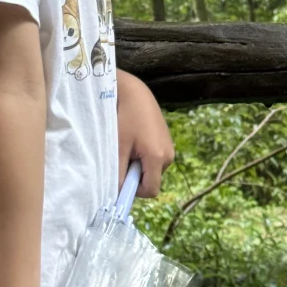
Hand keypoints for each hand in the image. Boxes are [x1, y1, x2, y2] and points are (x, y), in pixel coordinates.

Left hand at [116, 70, 174, 196]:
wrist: (136, 93)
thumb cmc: (125, 118)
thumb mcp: (118, 148)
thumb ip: (118, 173)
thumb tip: (117, 194)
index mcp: (158, 157)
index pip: (150, 190)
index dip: (134, 190)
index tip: (122, 178)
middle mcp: (169, 155)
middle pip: (152, 181)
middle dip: (136, 176)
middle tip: (123, 156)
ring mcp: (170, 148)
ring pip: (153, 170)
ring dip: (140, 166)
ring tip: (129, 145)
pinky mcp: (167, 142)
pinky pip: (156, 160)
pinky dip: (145, 157)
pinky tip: (136, 140)